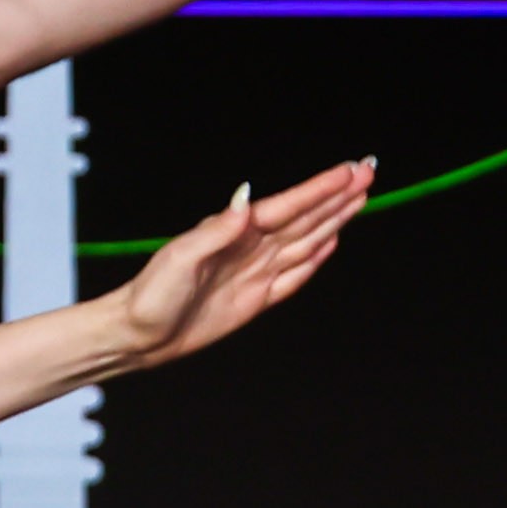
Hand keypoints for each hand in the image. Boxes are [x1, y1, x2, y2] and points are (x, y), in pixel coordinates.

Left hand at [102, 162, 373, 375]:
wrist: (137, 336)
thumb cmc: (150, 296)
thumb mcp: (179, 259)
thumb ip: (216, 232)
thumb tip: (246, 199)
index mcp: (235, 232)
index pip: (288, 205)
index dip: (321, 189)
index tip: (350, 170)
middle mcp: (249, 247)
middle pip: (304, 217)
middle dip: (337, 196)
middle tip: (369, 171)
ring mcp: (255, 271)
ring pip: (306, 240)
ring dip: (333, 219)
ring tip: (360, 198)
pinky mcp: (255, 298)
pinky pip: (294, 274)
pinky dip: (315, 258)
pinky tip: (330, 242)